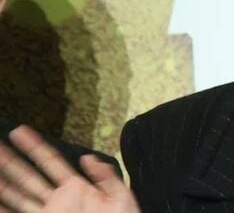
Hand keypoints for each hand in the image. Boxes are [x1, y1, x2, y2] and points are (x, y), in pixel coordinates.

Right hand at [0, 125, 138, 212]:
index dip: (36, 146)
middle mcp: (57, 200)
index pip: (51, 161)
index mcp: (75, 188)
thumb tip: (88, 157)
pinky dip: (3, 207)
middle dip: (12, 161)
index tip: (22, 131)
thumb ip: (105, 176)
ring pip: (18, 194)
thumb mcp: (119, 195)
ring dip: (4, 182)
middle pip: (28, 176)